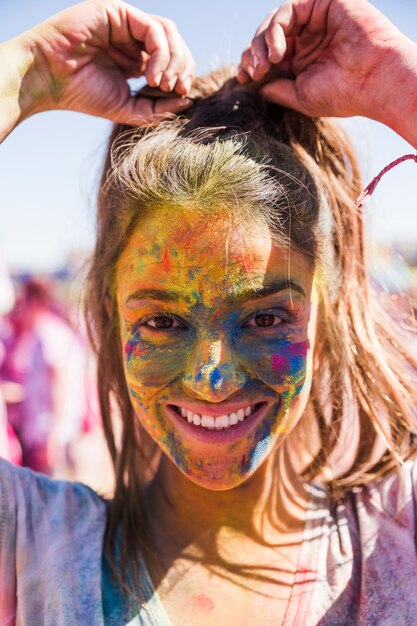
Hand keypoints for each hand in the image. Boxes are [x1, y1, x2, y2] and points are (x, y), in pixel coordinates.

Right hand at [16, 0, 194, 123]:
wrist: (49, 78)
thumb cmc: (82, 94)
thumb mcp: (128, 108)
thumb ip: (157, 108)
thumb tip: (188, 100)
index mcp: (137, 59)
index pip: (174, 59)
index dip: (184, 75)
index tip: (183, 95)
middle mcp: (133, 38)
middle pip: (176, 44)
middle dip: (183, 67)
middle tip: (177, 89)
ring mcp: (126, 23)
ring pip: (168, 32)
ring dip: (174, 59)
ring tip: (162, 83)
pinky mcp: (118, 12)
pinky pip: (152, 28)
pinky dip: (160, 52)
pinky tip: (151, 73)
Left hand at [238, 0, 411, 121]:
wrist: (375, 80)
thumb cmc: (343, 94)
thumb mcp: (300, 97)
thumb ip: (276, 89)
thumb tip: (255, 87)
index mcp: (303, 60)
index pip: (268, 56)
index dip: (251, 64)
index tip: (243, 79)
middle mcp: (308, 38)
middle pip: (267, 37)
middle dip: (253, 54)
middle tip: (253, 71)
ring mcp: (314, 20)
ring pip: (274, 22)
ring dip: (262, 42)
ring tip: (266, 64)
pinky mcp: (322, 4)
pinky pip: (287, 10)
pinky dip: (276, 30)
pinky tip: (278, 52)